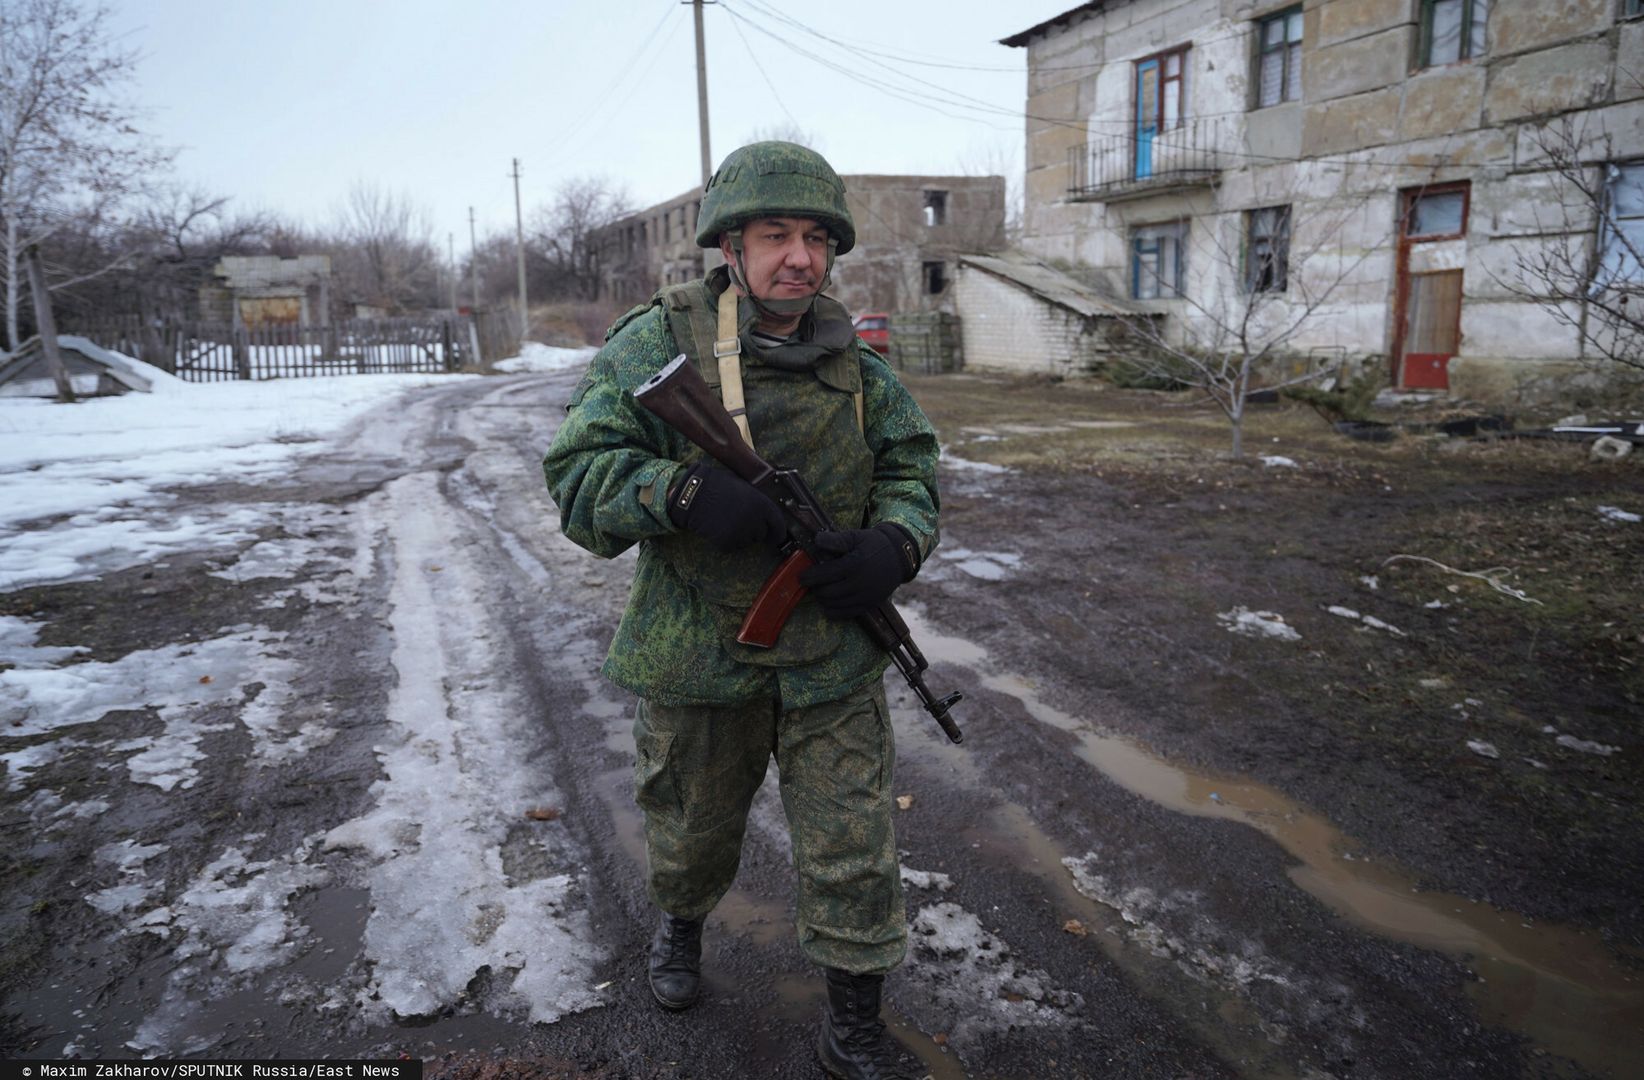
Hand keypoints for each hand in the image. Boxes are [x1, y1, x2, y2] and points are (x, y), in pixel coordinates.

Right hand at [666, 464, 787, 550]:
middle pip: (761, 535)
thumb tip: (769, 518)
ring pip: (747, 541)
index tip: (776, 537)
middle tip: (738, 518)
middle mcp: (755, 520)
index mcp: (762, 504)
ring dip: (740, 535)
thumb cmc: (718, 487)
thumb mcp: (745, 488)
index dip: (778, 533)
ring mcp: (741, 532)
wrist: (693, 494)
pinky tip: (718, 527)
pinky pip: (732, 546)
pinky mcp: (727, 542)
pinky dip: (726, 540)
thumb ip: (759, 503)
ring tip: (726, 519)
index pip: (779, 525)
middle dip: (754, 530)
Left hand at [798, 523, 919, 618]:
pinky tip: (828, 604)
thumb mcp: (856, 536)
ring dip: (823, 599)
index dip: (809, 577)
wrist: (899, 557)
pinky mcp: (869, 605)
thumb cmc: (874, 544)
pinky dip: (833, 611)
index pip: (825, 574)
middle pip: (827, 592)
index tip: (800, 577)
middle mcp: (860, 583)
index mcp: (855, 564)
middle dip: (815, 588)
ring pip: (835, 605)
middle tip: (810, 583)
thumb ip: (836, 539)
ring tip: (820, 590)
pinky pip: (846, 614)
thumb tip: (816, 540)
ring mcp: (865, 597)